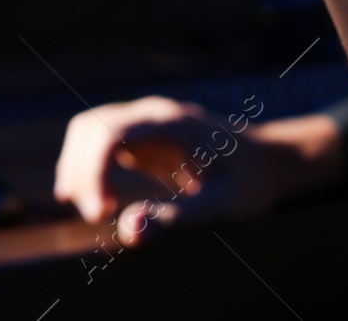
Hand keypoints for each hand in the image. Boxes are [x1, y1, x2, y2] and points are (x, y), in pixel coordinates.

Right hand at [52, 96, 344, 246]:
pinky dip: (88, 166)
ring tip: (94, 209)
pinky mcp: (143, 136)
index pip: (109, 131)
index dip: (92, 170)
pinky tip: (96, 198)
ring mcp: (146, 122)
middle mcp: (153, 114)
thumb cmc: (249, 183)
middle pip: (90, 127)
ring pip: (89, 130)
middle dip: (81, 170)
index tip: (101, 212)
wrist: (269, 161)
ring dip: (78, 167)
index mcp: (171, 123)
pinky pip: (100, 142)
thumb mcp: (220, 206)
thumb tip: (128, 232)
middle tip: (97, 214)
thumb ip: (175, 219)